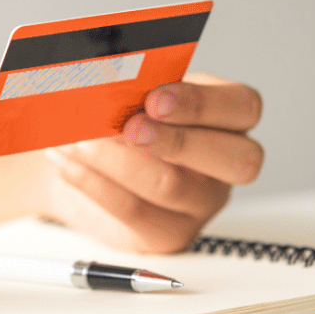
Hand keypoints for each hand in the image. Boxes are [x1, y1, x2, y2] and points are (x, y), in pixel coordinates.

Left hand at [44, 72, 262, 252]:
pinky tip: (72, 166)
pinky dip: (96, 184)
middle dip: (174, 140)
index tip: (155, 98)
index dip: (201, 103)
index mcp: (227, 118)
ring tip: (80, 142)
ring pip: (172, 185)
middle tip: (128, 128)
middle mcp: (223, 165)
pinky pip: (134, 212)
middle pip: (232, 158)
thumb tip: (114, 80)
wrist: (80, 159)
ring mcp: (200, 203)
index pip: (243, 108)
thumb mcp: (133, 91)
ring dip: (117, 159)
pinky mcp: (167, 232)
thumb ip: (136, 85)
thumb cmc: (118, 118)